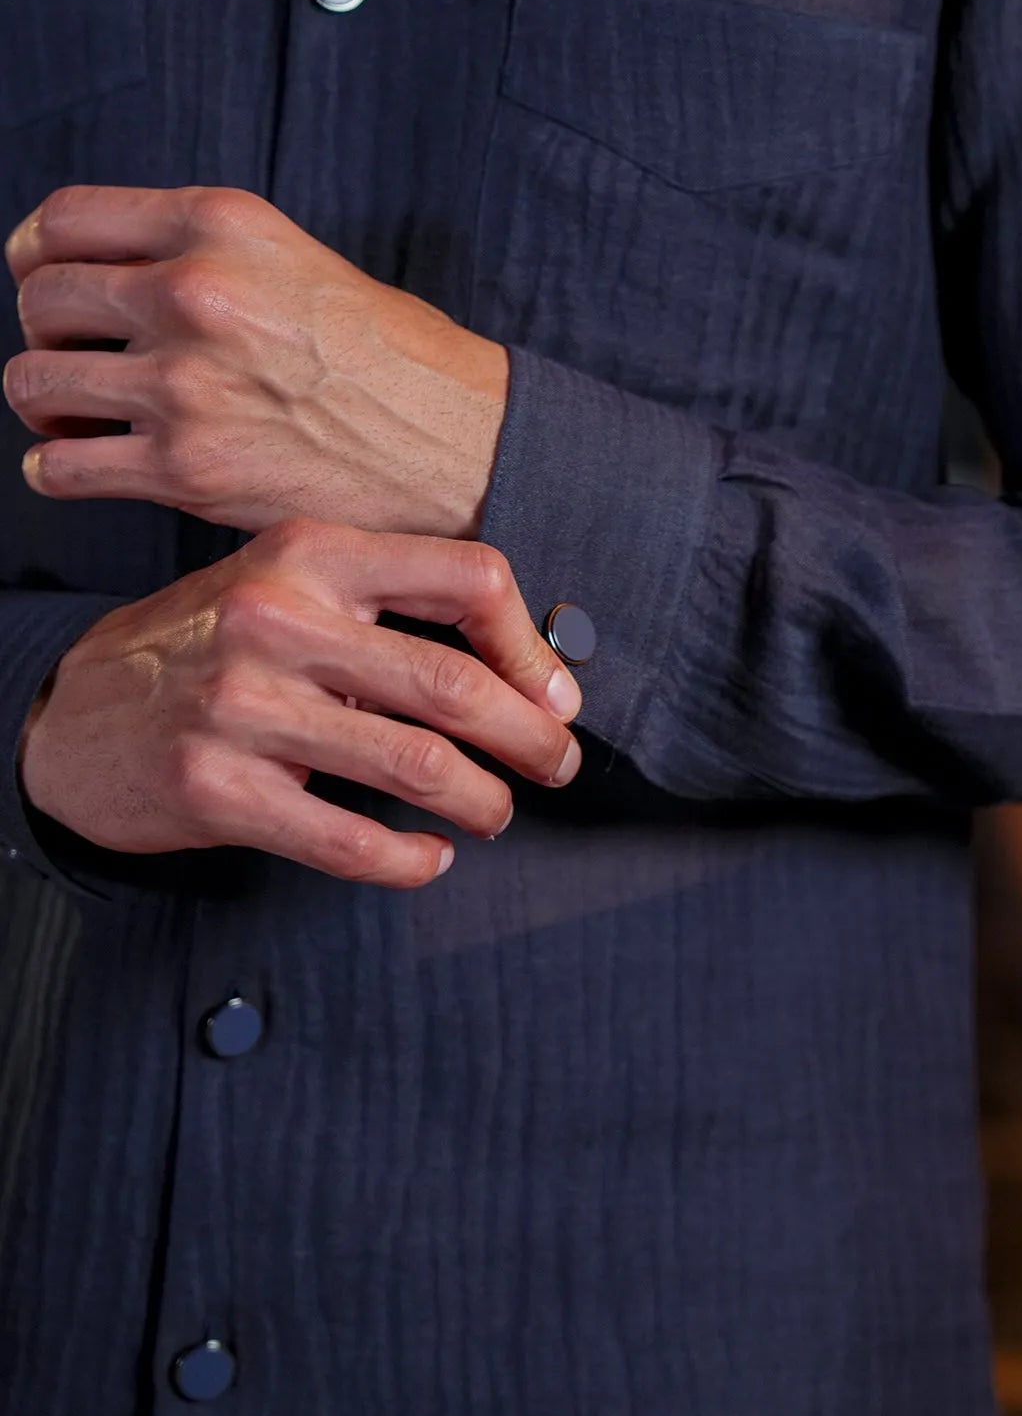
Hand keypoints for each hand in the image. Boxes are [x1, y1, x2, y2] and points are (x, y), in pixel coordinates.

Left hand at [3, 185, 509, 538]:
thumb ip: (202, 255)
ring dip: (46, 403)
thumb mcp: (296, 259)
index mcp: (219, 226)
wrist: (454, 443)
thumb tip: (108, 276)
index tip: (45, 281)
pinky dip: (57, 469)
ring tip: (84, 416)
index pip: (66, 220)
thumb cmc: (391, 359)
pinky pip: (61, 467)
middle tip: (81, 360)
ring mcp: (182, 383)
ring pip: (33, 382)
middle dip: (47, 334)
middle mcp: (191, 292)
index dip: (36, 255)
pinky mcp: (184, 468)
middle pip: (41, 299)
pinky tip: (84, 464)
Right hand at [17, 518, 583, 888]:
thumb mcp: (285, 588)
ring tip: (496, 812)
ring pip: (417, 766)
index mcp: (309, 553)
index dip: (531, 646)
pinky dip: (409, 862)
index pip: (467, 577)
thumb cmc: (206, 649)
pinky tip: (427, 858)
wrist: (71, 713)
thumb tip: (524, 668)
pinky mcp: (215, 790)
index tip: (554, 697)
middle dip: (529, 740)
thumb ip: (384, 608)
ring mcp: (241, 706)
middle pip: (454, 685)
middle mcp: (276, 619)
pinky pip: (349, 841)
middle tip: (556, 766)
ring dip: (483, 803)